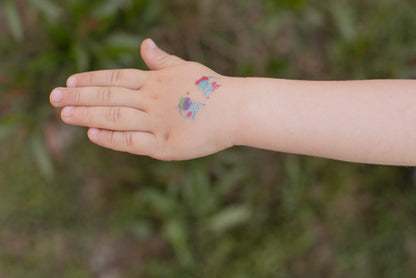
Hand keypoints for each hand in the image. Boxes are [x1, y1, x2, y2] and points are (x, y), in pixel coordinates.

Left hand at [50, 39, 234, 159]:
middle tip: (53, 98)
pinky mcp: (164, 145)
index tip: (69, 83)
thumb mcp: (185, 68)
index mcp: (155, 81)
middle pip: (108, 95)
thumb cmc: (213, 89)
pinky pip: (132, 141)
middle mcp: (151, 99)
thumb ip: (162, 60)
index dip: (90, 79)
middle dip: (78, 97)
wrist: (236, 111)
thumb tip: (144, 43)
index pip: (115, 77)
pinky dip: (111, 138)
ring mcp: (156, 122)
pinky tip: (92, 134)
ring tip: (64, 114)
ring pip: (115, 116)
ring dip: (87, 115)